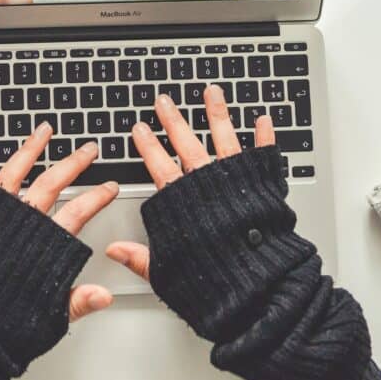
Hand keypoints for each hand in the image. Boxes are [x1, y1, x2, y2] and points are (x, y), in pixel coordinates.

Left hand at [0, 122, 118, 320]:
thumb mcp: (48, 317)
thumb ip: (78, 301)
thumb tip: (104, 295)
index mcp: (42, 245)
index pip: (78, 212)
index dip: (97, 197)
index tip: (109, 186)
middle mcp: (20, 223)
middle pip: (52, 182)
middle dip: (73, 163)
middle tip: (87, 149)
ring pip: (16, 171)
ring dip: (31, 149)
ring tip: (43, 130)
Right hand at [105, 84, 275, 280]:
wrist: (259, 287)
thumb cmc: (215, 283)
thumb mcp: (167, 272)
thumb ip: (140, 257)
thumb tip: (115, 251)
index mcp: (182, 203)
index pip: (158, 165)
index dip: (147, 146)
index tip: (140, 128)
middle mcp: (208, 185)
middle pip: (187, 143)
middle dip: (174, 120)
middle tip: (165, 101)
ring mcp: (236, 181)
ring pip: (224, 138)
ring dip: (217, 113)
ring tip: (212, 92)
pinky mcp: (263, 186)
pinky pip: (264, 155)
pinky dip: (264, 136)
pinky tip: (262, 119)